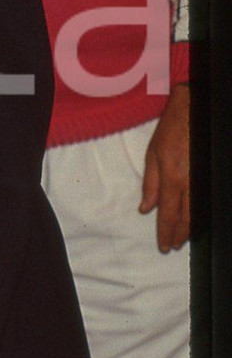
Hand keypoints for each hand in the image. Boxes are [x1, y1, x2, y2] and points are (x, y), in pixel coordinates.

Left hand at [140, 83, 190, 251]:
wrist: (195, 111)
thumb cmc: (172, 129)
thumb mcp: (153, 154)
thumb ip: (150, 184)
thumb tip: (146, 208)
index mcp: (172, 178)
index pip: (168, 214)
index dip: (166, 232)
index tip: (163, 246)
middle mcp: (190, 183)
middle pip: (186, 218)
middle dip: (179, 235)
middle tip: (173, 246)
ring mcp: (203, 180)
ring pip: (199, 212)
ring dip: (191, 227)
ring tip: (183, 238)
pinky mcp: (211, 176)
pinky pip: (206, 202)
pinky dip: (200, 214)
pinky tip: (196, 219)